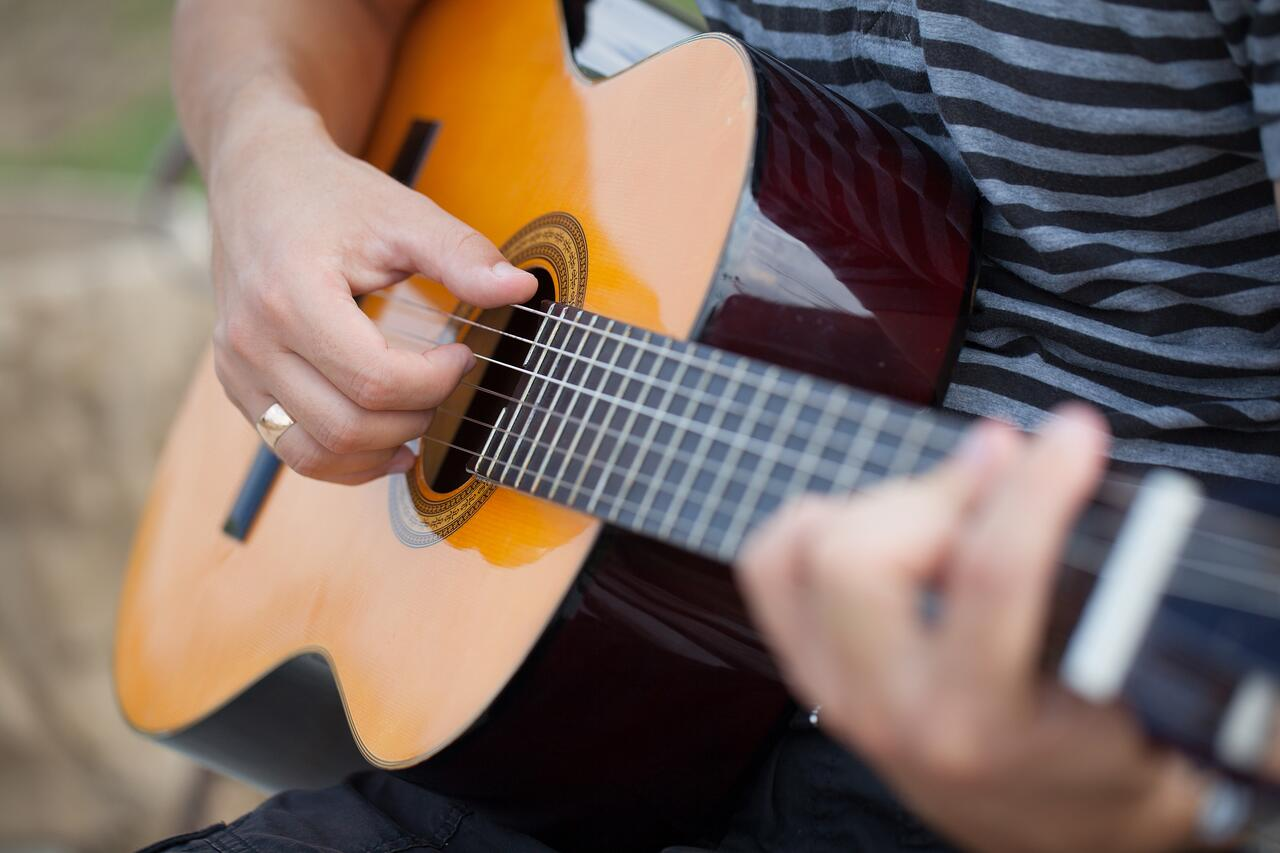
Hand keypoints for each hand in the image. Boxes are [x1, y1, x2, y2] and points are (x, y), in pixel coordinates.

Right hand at [207, 111, 535, 482]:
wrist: (258, 177)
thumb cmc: (331, 194)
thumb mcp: (403, 213)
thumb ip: (462, 255)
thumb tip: (521, 288)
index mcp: (290, 296)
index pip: (375, 380)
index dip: (435, 382)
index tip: (462, 356)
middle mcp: (252, 340)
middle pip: (346, 425)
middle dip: (414, 418)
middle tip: (447, 387)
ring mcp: (236, 366)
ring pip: (313, 452)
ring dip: (377, 450)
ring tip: (421, 419)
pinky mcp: (236, 382)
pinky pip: (289, 448)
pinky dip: (342, 458)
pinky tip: (385, 444)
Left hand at [736, 407, 1210, 852]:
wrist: (1053, 828)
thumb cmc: (1102, 759)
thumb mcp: (1144, 693)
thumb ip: (1113, 593)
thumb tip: (1042, 459)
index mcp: (982, 724)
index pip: (992, 574)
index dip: (1036, 487)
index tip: (1073, 437)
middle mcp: (890, 709)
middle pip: (858, 554)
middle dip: (937, 492)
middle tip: (1001, 472)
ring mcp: (836, 691)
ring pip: (804, 550)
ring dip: (879, 502)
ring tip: (952, 503)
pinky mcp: (811, 672)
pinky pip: (770, 568)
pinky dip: (817, 522)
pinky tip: (882, 520)